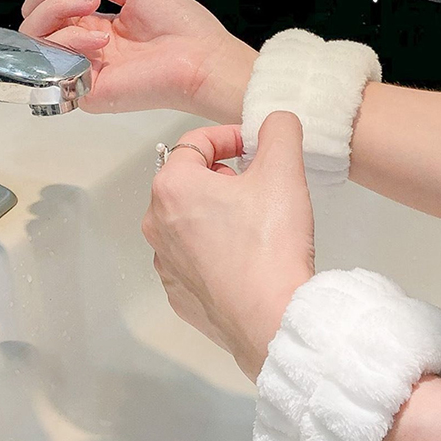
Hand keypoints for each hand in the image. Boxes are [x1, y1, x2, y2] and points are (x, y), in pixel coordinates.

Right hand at [20, 0, 256, 122]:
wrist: (203, 60)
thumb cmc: (184, 30)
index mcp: (97, 26)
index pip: (50, 2)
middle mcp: (86, 48)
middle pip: (35, 16)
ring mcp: (82, 69)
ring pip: (34, 36)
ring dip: (56, 7)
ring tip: (92, 3)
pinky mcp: (83, 89)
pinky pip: (51, 60)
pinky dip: (70, 38)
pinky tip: (100, 37)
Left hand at [142, 111, 314, 377]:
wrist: (271, 319)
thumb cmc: (270, 245)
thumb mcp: (284, 171)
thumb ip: (279, 130)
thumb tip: (275, 122)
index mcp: (172, 187)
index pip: (195, 142)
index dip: (229, 137)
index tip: (255, 146)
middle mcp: (156, 225)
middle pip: (189, 182)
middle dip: (224, 178)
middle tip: (260, 189)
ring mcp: (165, 264)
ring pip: (189, 222)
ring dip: (218, 215)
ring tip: (256, 227)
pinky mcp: (178, 295)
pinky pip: (194, 260)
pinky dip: (214, 252)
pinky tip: (245, 261)